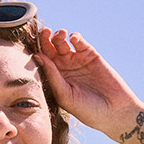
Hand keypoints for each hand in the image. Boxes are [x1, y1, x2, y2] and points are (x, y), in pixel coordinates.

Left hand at [37, 24, 143, 143]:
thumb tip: (38, 56)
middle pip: (49, 48)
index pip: (40, 61)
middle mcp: (62, 68)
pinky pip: (79, 42)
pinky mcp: (91, 55)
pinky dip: (75, 37)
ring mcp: (76, 60)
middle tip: (44, 32)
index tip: (28, 42)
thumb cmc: (87, 110)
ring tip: (59, 34)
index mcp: (53, 78)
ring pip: (62, 43)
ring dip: (58, 36)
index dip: (34, 50)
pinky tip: (73, 38)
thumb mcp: (65, 95)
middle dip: (44, 39)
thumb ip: (52, 76)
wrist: (115, 111)